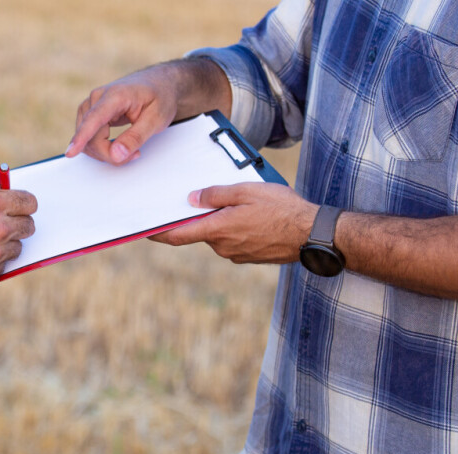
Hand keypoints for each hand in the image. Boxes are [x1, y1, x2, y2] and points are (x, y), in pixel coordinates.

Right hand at [65, 58, 230, 164]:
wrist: (160, 83)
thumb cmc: (159, 97)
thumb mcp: (155, 119)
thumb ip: (135, 138)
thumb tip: (116, 155)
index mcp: (115, 95)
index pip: (94, 119)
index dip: (81, 138)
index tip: (70, 152)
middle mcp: (98, 98)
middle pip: (90, 135)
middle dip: (108, 153)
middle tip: (134, 156)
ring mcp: (92, 105)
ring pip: (87, 139)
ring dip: (105, 151)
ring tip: (129, 150)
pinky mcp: (92, 113)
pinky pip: (88, 136)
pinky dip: (102, 146)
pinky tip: (118, 146)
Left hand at [150, 182, 317, 263]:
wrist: (313, 235)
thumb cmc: (283, 209)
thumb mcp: (246, 191)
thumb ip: (216, 195)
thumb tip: (192, 199)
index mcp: (217, 230)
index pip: (177, 235)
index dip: (157, 233)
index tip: (144, 231)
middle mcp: (223, 246)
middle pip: (200, 231)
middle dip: (200, 217)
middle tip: (205, 199)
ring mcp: (236, 254)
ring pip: (219, 235)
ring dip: (222, 221)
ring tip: (242, 204)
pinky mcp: (250, 257)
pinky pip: (234, 241)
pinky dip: (235, 229)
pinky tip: (252, 217)